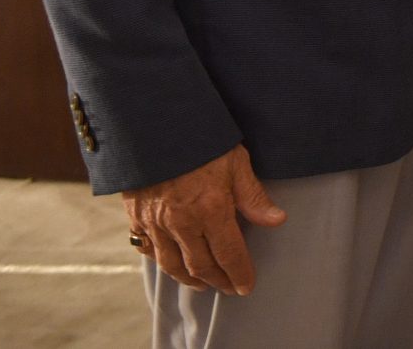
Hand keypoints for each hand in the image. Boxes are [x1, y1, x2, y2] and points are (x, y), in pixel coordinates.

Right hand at [123, 144, 285, 295]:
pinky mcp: (136, 215)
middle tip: (229, 288)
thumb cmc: (201, 139)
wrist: (154, 123)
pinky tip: (170, 262)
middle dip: (217, 281)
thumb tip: (276, 220)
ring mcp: (155, 222)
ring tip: (202, 283)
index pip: (229, 254)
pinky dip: (160, 260)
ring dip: (188, 278)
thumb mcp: (235, 161)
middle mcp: (181, 222)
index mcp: (210, 210)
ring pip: (171, 263)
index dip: (239, 273)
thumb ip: (253, 195)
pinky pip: (147, 247)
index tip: (247, 286)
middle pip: (200, 265)